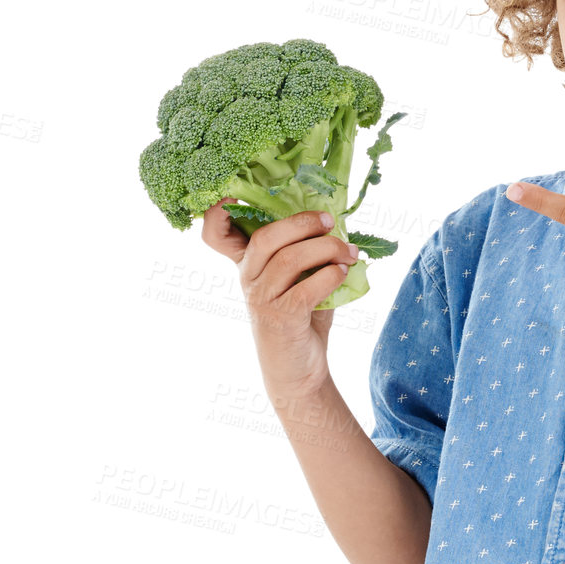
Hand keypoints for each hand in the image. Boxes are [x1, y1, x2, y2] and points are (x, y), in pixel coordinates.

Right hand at [201, 200, 358, 397]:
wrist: (298, 370)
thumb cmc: (301, 318)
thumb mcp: (300, 279)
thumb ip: (308, 251)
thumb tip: (337, 219)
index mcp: (247, 264)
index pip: (215, 234)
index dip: (216, 211)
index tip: (232, 193)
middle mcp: (247, 278)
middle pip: (265, 237)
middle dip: (301, 222)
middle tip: (329, 222)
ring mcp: (261, 299)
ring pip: (290, 259)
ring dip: (327, 250)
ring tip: (350, 253)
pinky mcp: (280, 319)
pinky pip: (306, 288)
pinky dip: (329, 276)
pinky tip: (343, 273)